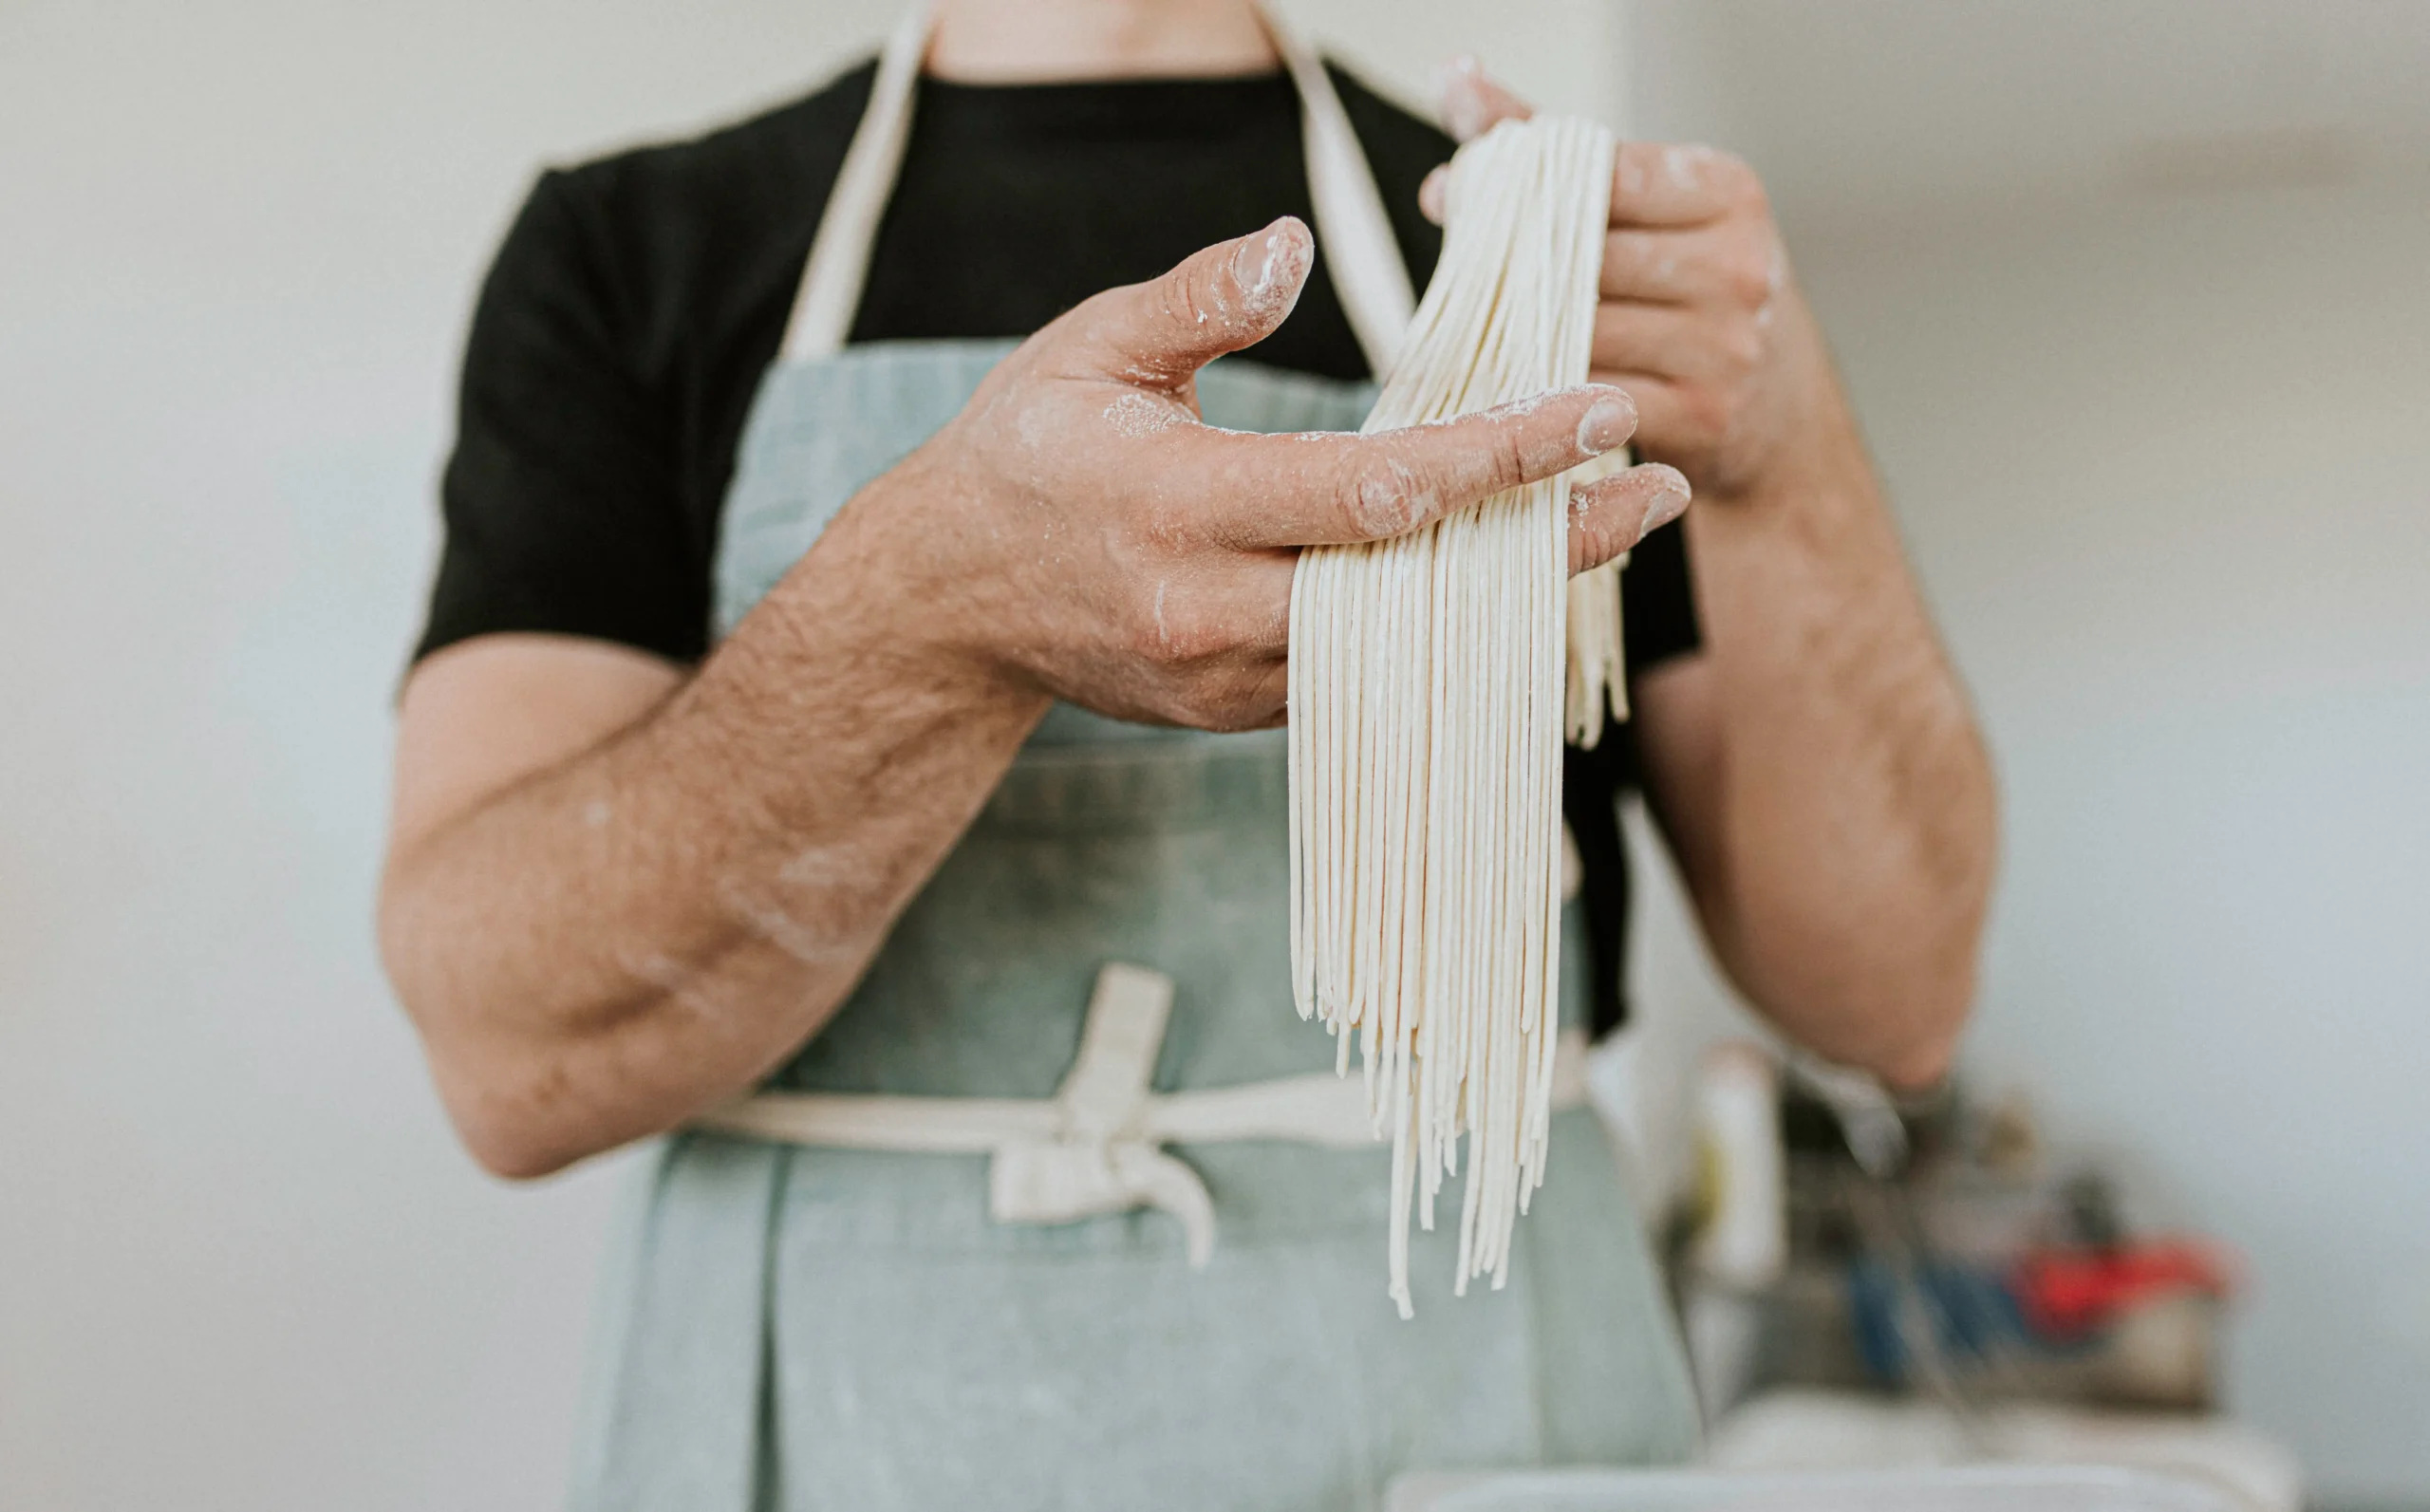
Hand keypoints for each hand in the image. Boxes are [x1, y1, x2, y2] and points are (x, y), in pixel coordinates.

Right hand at [857, 216, 1692, 731]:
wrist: (946, 601)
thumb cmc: (1020, 455)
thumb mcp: (1087, 349)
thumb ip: (1197, 299)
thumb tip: (1295, 244)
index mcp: (1178, 506)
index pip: (1374, 487)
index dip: (1499, 456)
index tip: (1598, 414)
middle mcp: (1210, 610)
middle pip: (1418, 587)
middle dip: (1548, 542)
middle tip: (1659, 488)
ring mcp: (1227, 678)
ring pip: (1404, 646)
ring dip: (1511, 589)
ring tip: (1611, 526)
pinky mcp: (1237, 712)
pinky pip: (1365, 673)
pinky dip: (1443, 627)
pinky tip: (1505, 576)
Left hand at [1426, 61, 1824, 499]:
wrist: (1781, 409)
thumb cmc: (1696, 291)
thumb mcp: (1651, 208)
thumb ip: (1554, 152)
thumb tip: (1457, 82)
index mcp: (1726, 194)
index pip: (1603, 175)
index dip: (1519, 183)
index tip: (1454, 190)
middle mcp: (1736, 264)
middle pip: (1581, 257)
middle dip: (1505, 262)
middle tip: (1449, 267)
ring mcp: (1724, 344)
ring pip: (1578, 330)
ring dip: (1515, 334)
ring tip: (1474, 328)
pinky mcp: (1701, 413)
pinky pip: (1587, 398)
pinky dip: (1539, 395)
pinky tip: (1510, 387)